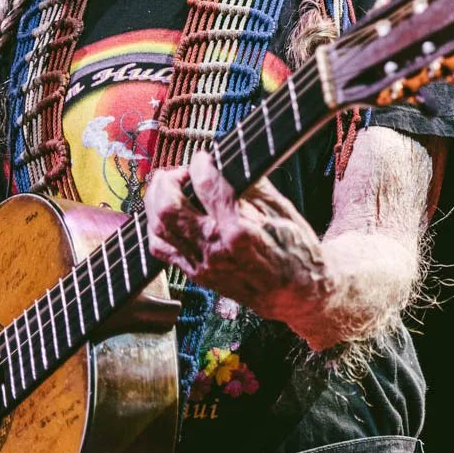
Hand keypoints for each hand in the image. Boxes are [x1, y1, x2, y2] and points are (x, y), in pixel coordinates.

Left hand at [144, 150, 329, 326]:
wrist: (297, 295)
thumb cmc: (296, 252)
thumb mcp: (283, 211)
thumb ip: (253, 185)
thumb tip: (231, 161)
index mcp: (240, 231)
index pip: (207, 186)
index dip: (201, 163)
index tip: (204, 157)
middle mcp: (216, 249)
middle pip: (170, 208)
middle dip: (169, 180)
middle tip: (181, 172)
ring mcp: (203, 265)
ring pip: (159, 228)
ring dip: (157, 201)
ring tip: (170, 188)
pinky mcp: (197, 275)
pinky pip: (161, 250)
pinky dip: (157, 227)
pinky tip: (167, 214)